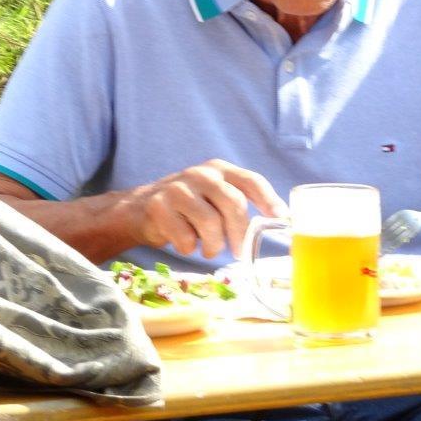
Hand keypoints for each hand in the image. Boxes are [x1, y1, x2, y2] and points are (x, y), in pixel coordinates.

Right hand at [130, 159, 288, 258]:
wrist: (140, 209)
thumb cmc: (188, 207)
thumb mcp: (214, 197)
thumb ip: (239, 203)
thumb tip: (278, 222)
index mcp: (218, 169)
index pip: (250, 181)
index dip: (268, 200)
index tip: (280, 218)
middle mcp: (200, 174)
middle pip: (233, 204)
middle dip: (239, 233)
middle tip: (238, 251)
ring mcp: (177, 189)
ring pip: (210, 224)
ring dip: (212, 245)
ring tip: (207, 248)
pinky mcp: (158, 207)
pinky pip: (185, 238)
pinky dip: (188, 248)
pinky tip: (184, 242)